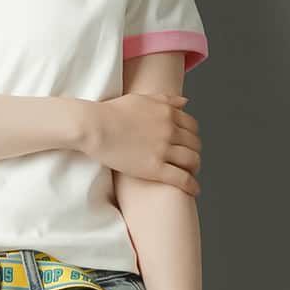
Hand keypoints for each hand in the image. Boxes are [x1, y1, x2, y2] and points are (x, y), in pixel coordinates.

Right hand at [86, 93, 201, 192]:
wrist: (94, 126)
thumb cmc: (111, 112)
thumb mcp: (142, 99)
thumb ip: (166, 100)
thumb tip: (185, 102)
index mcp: (168, 113)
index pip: (193, 127)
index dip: (193, 137)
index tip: (189, 145)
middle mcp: (170, 130)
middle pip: (195, 144)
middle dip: (195, 153)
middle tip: (189, 161)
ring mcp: (163, 149)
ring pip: (192, 161)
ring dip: (195, 169)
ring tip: (190, 175)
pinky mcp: (154, 168)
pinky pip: (181, 178)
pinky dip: (192, 185)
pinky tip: (194, 190)